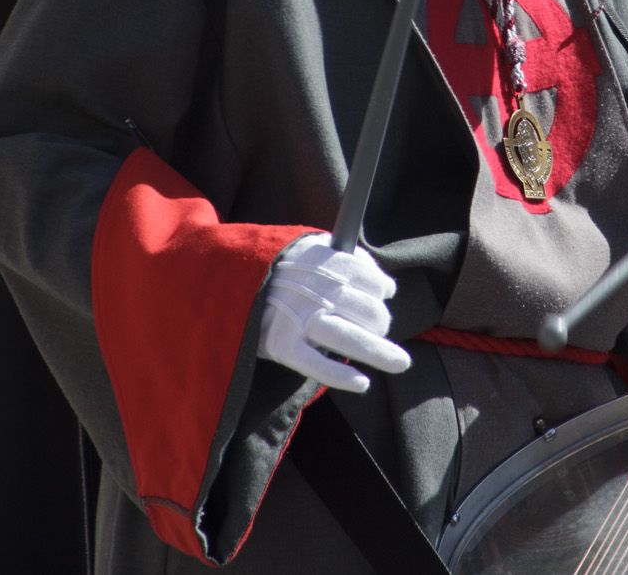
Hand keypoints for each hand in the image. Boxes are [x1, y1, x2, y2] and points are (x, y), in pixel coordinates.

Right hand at [259, 234, 411, 392]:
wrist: (226, 278)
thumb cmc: (275, 264)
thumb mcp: (306, 245)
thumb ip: (342, 256)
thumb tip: (378, 277)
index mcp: (324, 262)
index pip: (368, 278)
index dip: (382, 287)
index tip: (384, 293)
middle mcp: (316, 291)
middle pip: (366, 310)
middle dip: (381, 321)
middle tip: (380, 326)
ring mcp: (299, 319)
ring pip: (349, 338)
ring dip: (379, 352)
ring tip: (401, 363)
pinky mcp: (282, 345)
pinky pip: (317, 365)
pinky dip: (341, 376)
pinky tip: (362, 383)